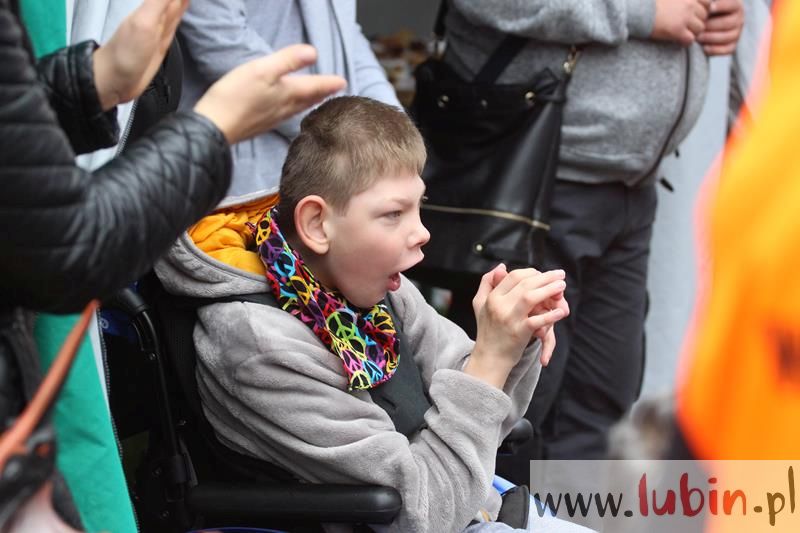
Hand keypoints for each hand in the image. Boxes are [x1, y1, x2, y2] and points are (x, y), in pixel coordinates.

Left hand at [93, 0, 187, 110]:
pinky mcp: (162, 40)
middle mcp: (158, 11)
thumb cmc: (125, 54)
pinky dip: (182, 7)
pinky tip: (185, 2)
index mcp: (154, 5)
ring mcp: (160, 25)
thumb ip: (161, 0)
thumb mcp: (145, 22)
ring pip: (177, 1)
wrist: (113, 82)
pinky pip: (176, 17)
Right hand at [193, 44, 346, 143]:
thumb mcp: (262, 70)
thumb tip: (313, 53)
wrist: (215, 128)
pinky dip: (294, 109)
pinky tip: (288, 109)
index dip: (330, 83)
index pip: (316, 87)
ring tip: (316, 98)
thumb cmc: (236, 97)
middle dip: (323, 93)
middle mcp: (285, 108)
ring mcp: (273, 118)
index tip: (343, 82)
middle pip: (310, 100)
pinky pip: (285, 114)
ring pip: (298, 108)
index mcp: (288, 94)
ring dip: (309, 102)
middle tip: (335, 90)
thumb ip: (288, 61)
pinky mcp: (261, 123)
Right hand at [465, 265, 566, 387]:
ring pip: (530, 297)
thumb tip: (501, 266)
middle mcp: (499, 306)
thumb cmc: (487, 330)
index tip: (542, 274)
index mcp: (492, 297)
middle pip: (525, 283)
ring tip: (562, 285)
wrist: (489, 358)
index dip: (531, 272)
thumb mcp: (479, 303)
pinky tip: (561, 311)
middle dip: (545, 277)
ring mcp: (509, 319)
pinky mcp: (519, 332)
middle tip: (560, 274)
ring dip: (549, 289)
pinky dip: (550, 315)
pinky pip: (537, 321)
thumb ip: (487, 282)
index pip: (513, 276)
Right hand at [651, 0, 710, 45]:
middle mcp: (689, 5)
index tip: (695, 14)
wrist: (639, 12)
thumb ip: (683, 0)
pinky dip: (686, 41)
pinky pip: (690, 39)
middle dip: (697, 22)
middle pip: (704, 17)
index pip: (708, 2)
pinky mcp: (677, 31)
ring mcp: (684, 18)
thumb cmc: (652, 4)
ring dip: (693, 32)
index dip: (703, 9)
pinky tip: (679, 40)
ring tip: (683, 33)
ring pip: (699, 29)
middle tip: (688, 26)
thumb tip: (691, 4)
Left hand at [698, 0, 743, 55]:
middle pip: (728, 23)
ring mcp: (737, 33)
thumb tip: (708, 3)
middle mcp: (739, 19)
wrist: (705, 25)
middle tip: (698, 27)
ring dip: (711, 38)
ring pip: (727, 37)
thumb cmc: (704, 11)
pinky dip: (715, 50)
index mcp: (735, 6)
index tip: (709, 8)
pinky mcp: (732, 46)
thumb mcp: (708, 5)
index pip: (732, 4)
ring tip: (698, 37)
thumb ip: (708, 4)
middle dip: (711, 25)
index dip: (721, 6)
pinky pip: (727, 50)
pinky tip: (704, 47)